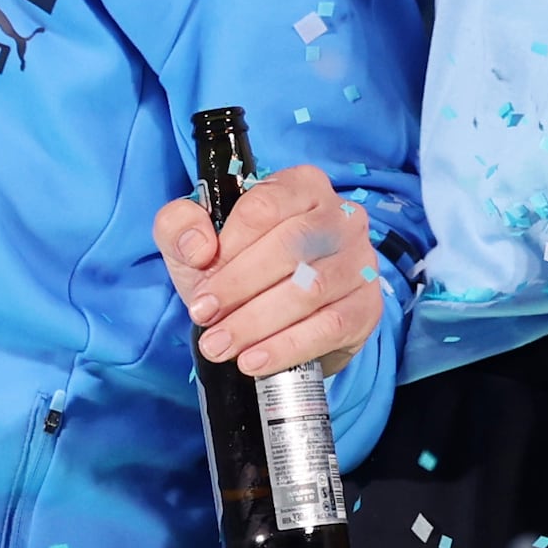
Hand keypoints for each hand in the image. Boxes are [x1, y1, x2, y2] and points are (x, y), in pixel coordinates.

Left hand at [151, 159, 385, 377]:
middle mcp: (341, 216)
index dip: (228, 248)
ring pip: (311, 288)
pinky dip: (288, 346)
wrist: (274, 318)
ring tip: (220, 346)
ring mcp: (361, 260)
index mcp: (302, 187)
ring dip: (257, 322)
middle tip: (204, 319)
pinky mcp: (368, 304)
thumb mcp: (196, 242)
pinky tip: (254, 361)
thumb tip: (199, 248)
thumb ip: (179, 226)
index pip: (265, 207)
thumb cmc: (237, 268)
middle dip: (239, 288)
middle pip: (290, 246)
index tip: (201, 285)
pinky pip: (331, 325)